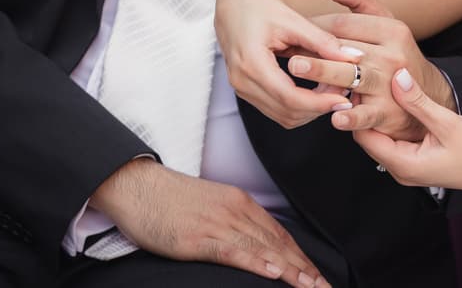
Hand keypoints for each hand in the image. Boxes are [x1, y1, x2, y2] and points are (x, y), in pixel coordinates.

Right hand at [90, 159, 329, 287]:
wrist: (136, 185)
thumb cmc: (169, 200)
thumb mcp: (210, 207)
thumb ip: (232, 224)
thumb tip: (251, 245)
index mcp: (241, 204)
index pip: (280, 234)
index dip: (301, 256)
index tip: (317, 276)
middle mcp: (237, 211)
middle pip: (279, 243)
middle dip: (305, 268)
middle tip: (325, 287)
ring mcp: (219, 223)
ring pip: (264, 249)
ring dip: (292, 271)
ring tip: (312, 287)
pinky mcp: (199, 237)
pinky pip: (234, 251)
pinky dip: (257, 262)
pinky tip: (275, 272)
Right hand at [215, 0, 355, 128]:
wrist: (231, 4)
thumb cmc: (258, 5)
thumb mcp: (293, 19)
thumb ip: (323, 41)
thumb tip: (355, 57)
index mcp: (252, 62)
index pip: (290, 98)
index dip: (320, 103)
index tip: (345, 99)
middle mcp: (242, 81)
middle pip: (287, 112)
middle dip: (319, 108)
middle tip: (344, 92)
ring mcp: (242, 88)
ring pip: (283, 117)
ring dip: (311, 110)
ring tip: (334, 90)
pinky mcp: (247, 90)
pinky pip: (277, 109)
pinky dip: (300, 106)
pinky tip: (317, 90)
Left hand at [288, 0, 456, 141]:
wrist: (428, 98)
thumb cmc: (395, 57)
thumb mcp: (386, 24)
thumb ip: (358, 1)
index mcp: (392, 30)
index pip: (346, 24)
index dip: (316, 26)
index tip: (291, 32)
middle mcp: (393, 56)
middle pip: (346, 48)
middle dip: (313, 50)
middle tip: (287, 49)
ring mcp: (392, 85)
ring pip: (352, 77)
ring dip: (324, 73)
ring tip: (297, 69)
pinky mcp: (389, 114)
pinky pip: (367, 115)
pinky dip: (352, 117)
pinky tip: (335, 117)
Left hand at [352, 69, 461, 198]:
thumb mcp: (447, 123)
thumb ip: (419, 102)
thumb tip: (397, 77)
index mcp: (404, 165)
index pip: (364, 136)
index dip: (360, 109)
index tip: (363, 84)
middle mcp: (401, 171)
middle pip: (368, 138)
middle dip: (366, 111)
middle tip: (368, 82)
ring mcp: (408, 168)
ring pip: (381, 138)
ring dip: (379, 116)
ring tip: (381, 88)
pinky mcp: (416, 162)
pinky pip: (394, 142)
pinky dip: (392, 123)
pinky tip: (398, 103)